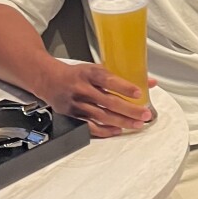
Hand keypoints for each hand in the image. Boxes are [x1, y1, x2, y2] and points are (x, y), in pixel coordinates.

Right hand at [39, 60, 156, 138]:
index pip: (108, 80)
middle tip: (145, 114)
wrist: (49, 80)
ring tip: (137, 124)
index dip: (124, 87)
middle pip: (108, 101)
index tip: (139, 93)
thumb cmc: (76, 74)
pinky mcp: (73, 115)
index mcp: (89, 73)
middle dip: (129, 110)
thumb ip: (122, 76)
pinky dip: (105, 130)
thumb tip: (148, 82)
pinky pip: (90, 126)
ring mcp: (77, 104)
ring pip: (102, 116)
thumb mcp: (97, 68)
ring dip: (122, 122)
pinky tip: (118, 130)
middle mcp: (82, 89)